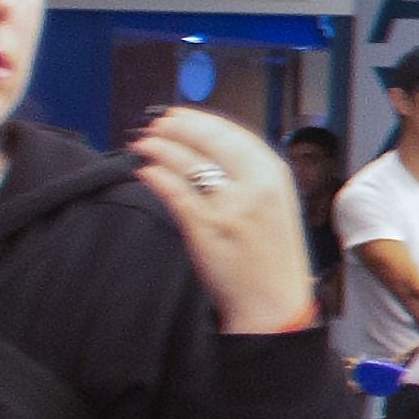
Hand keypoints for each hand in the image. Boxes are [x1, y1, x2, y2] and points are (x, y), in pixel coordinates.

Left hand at [128, 109, 316, 332]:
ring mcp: (230, 206)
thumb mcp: (275, 205)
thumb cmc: (273, 257)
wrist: (274, 302)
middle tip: (155, 125)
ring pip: (185, 161)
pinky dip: (154, 176)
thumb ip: (249, 175)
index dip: (199, 119)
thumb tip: (209, 146)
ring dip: (159, 148)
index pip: (232, 132)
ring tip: (143, 145)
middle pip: (207, 140)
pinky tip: (145, 172)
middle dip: (175, 128)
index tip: (179, 116)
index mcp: (274, 176)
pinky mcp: (206, 227)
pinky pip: (173, 190)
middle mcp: (254, 186)